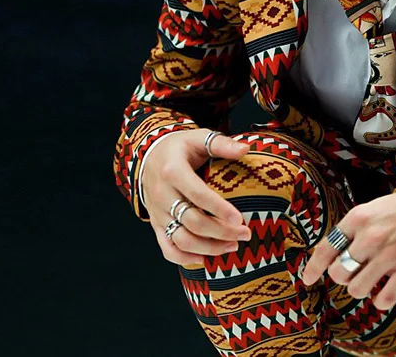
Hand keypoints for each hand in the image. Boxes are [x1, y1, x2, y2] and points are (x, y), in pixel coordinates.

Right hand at [141, 129, 252, 265]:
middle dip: (221, 232)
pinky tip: (207, 257)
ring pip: (181, 240)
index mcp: (173, 171)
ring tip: (233, 246)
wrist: (149, 155)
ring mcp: (158, 213)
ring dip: (209, 248)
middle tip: (245, 233)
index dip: (219, 209)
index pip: (198, 195)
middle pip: (192, 222)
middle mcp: (162, 195)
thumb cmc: (180, 147)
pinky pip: (167, 248)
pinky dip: (186, 258)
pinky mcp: (156, 224)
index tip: (240, 219)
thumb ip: (221, 144)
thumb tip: (245, 149)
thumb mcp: (198, 138)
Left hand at [301, 189, 395, 309]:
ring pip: (357, 289)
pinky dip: (379, 301)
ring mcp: (389, 256)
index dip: (313, 268)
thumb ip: (349, 230)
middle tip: (350, 270)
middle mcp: (370, 238)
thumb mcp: (368, 209)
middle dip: (341, 275)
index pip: (326, 249)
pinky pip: (384, 299)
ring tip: (367, 279)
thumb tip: (329, 254)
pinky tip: (381, 292)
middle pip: (339, 273)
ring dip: (359, 287)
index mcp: (357, 219)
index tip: (308, 279)